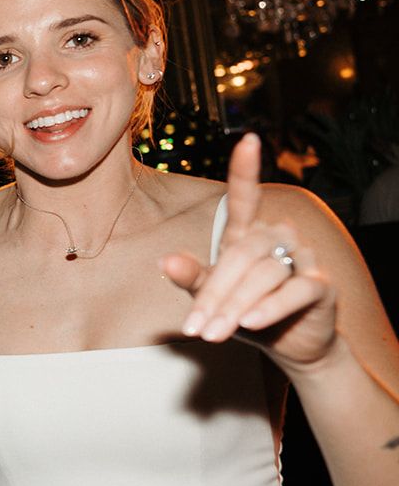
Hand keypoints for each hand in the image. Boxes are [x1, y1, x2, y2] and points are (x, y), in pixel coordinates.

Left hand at [162, 133, 336, 370]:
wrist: (288, 345)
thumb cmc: (244, 312)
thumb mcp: (212, 297)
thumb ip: (191, 278)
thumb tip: (165, 261)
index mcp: (247, 234)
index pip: (245, 198)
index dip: (245, 171)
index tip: (247, 140)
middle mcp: (278, 238)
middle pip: (240, 254)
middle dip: (214, 293)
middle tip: (196, 327)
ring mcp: (302, 259)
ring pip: (263, 274)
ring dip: (233, 307)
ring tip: (213, 334)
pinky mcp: (320, 285)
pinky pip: (293, 291)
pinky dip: (268, 308)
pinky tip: (249, 323)